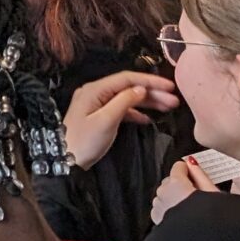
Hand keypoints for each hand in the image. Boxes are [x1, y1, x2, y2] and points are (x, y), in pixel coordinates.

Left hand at [62, 70, 178, 169]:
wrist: (65, 161)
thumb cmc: (84, 142)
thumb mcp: (107, 121)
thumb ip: (124, 102)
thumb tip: (141, 89)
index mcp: (94, 90)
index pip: (127, 79)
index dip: (150, 81)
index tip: (170, 86)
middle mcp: (95, 93)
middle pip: (128, 88)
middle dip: (152, 93)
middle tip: (174, 101)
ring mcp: (96, 104)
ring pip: (126, 98)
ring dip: (147, 103)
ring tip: (167, 108)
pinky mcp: (98, 116)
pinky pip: (120, 109)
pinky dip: (135, 113)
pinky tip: (147, 119)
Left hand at [150, 156, 218, 224]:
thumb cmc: (212, 219)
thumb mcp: (212, 193)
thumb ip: (200, 175)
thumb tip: (192, 162)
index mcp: (177, 184)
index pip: (178, 167)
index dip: (187, 169)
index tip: (193, 173)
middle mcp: (163, 193)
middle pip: (170, 181)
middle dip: (180, 184)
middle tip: (196, 193)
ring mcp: (158, 207)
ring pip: (164, 194)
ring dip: (174, 197)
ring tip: (190, 207)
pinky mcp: (157, 219)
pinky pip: (161, 207)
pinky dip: (169, 208)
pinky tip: (182, 215)